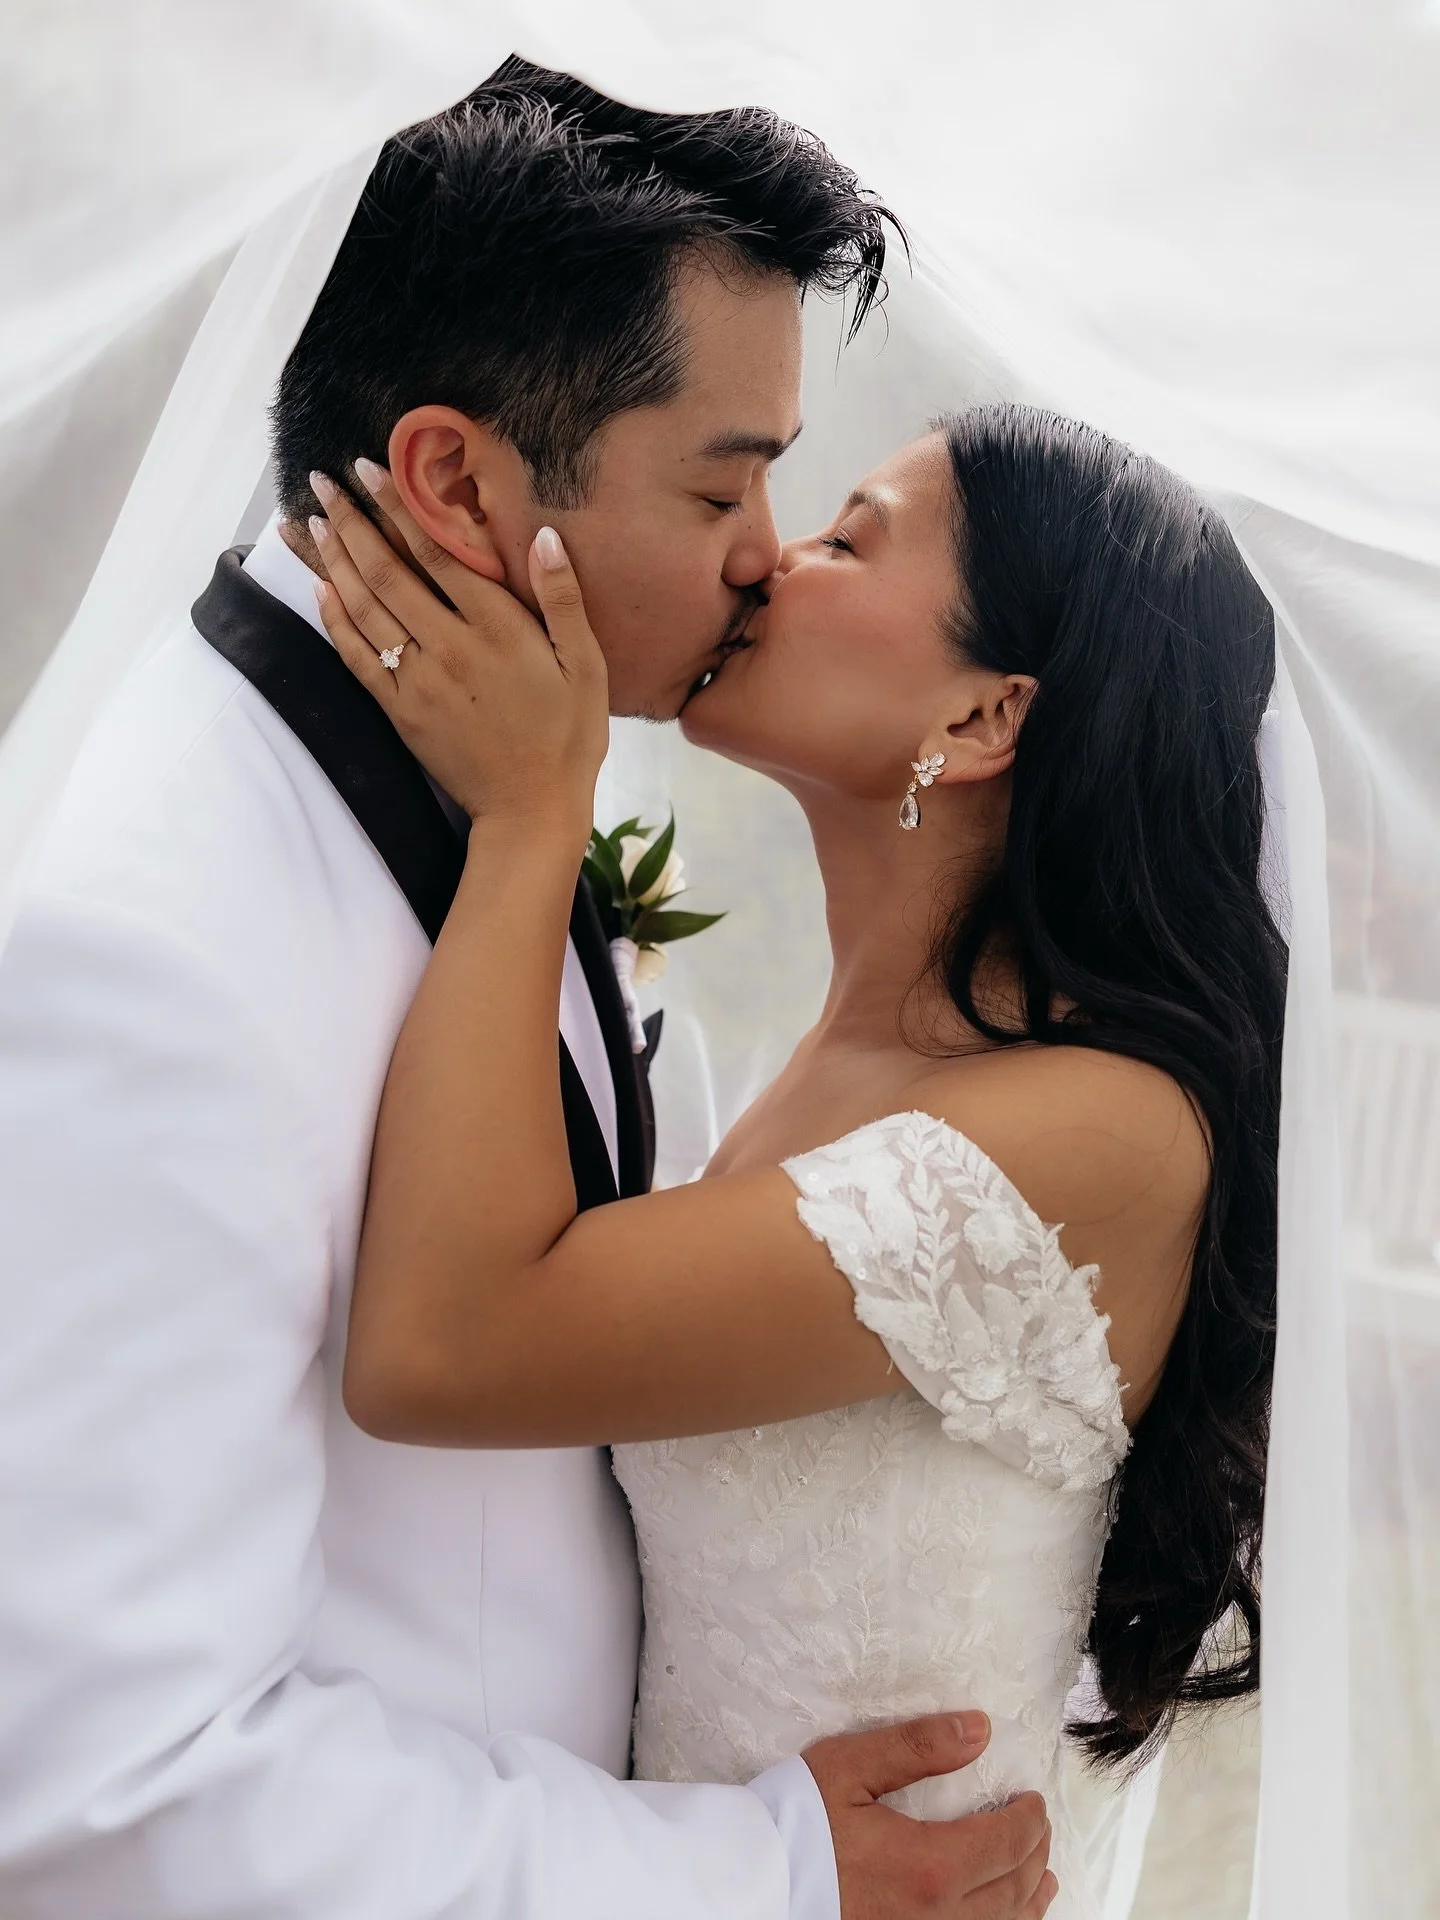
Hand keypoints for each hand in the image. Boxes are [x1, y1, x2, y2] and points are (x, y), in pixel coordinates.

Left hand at [308, 466, 608, 833]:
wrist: (531, 810)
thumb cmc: (568, 737)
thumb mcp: (586, 666)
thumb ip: (563, 599)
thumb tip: (545, 537)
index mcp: (498, 628)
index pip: (435, 554)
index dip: (400, 508)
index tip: (370, 470)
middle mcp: (450, 647)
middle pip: (388, 573)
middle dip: (352, 523)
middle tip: (323, 482)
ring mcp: (419, 681)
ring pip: (365, 609)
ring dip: (334, 561)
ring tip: (311, 522)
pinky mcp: (401, 711)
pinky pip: (358, 657)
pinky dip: (335, 619)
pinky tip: (319, 588)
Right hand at [805, 1714, 1056, 1919]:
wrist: (748, 1887)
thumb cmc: (793, 1823)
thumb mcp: (849, 1767)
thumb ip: (917, 1747)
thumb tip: (980, 1728)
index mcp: (929, 1867)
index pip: (1007, 1844)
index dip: (1030, 1820)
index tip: (1034, 1799)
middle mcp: (936, 1919)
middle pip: (1011, 1892)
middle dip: (1035, 1855)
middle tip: (1040, 1829)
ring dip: (1028, 1903)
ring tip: (1042, 1881)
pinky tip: (1000, 1918)